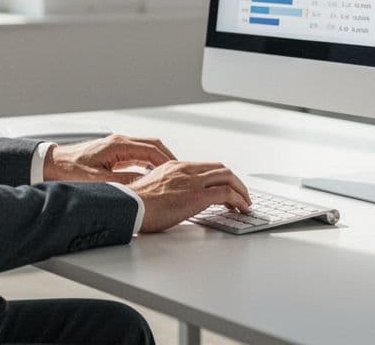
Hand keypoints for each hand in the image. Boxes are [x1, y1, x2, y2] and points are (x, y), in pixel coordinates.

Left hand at [43, 134, 175, 183]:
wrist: (51, 164)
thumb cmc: (69, 169)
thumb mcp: (98, 180)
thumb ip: (123, 183)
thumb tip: (143, 187)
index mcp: (118, 145)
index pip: (152, 149)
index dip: (168, 161)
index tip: (178, 171)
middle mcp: (119, 142)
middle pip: (153, 146)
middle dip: (168, 159)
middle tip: (180, 172)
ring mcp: (116, 146)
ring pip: (145, 150)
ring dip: (159, 161)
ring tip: (169, 175)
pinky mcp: (112, 153)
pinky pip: (137, 156)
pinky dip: (148, 163)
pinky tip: (151, 175)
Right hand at [128, 161, 251, 232]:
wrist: (129, 206)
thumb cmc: (135, 204)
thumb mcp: (153, 189)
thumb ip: (167, 188)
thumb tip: (174, 199)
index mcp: (174, 167)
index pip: (206, 166)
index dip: (220, 176)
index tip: (226, 186)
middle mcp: (186, 170)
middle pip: (220, 168)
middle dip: (235, 181)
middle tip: (241, 194)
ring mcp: (192, 181)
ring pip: (227, 177)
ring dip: (241, 190)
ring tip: (245, 202)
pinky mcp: (197, 196)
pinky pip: (226, 193)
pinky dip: (238, 199)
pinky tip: (241, 208)